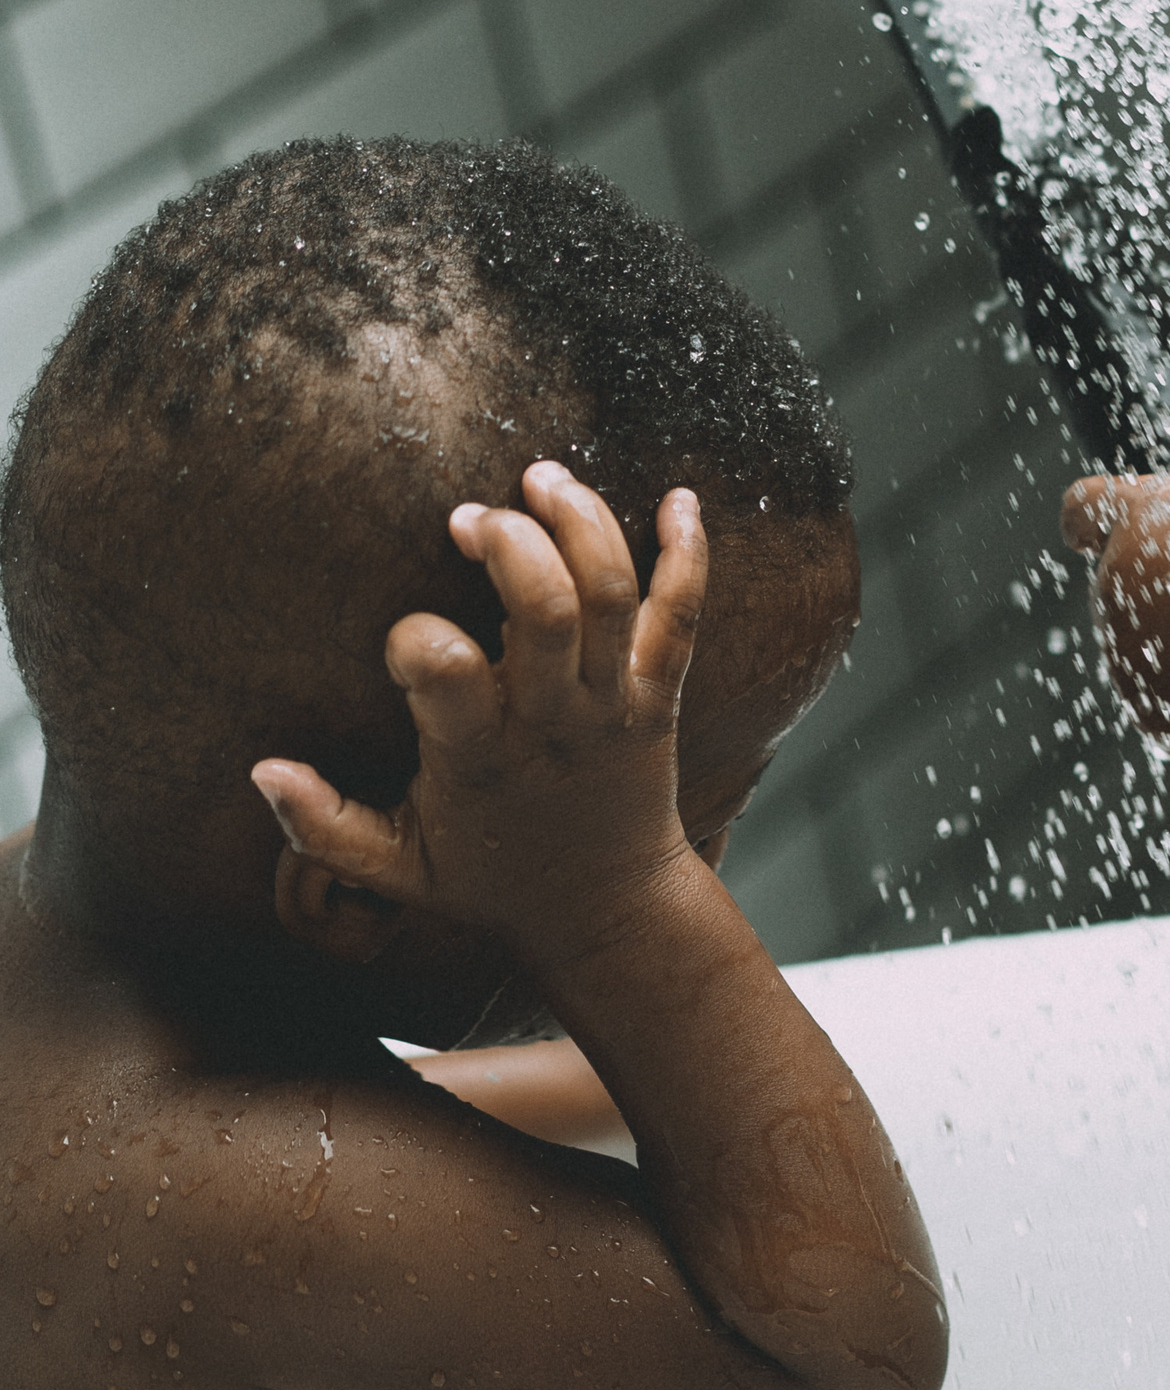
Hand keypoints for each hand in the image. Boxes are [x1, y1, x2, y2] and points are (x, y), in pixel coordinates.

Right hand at [252, 463, 708, 962]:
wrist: (607, 912)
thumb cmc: (492, 882)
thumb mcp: (397, 871)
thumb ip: (324, 828)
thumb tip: (262, 769)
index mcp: (479, 758)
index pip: (445, 669)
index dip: (415, 639)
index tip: (405, 638)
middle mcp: (553, 721)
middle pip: (546, 607)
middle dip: (510, 541)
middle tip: (472, 517)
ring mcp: (613, 702)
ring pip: (612, 594)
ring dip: (580, 521)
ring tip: (542, 477)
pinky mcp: (659, 693)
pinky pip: (682, 614)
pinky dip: (688, 552)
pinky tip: (679, 499)